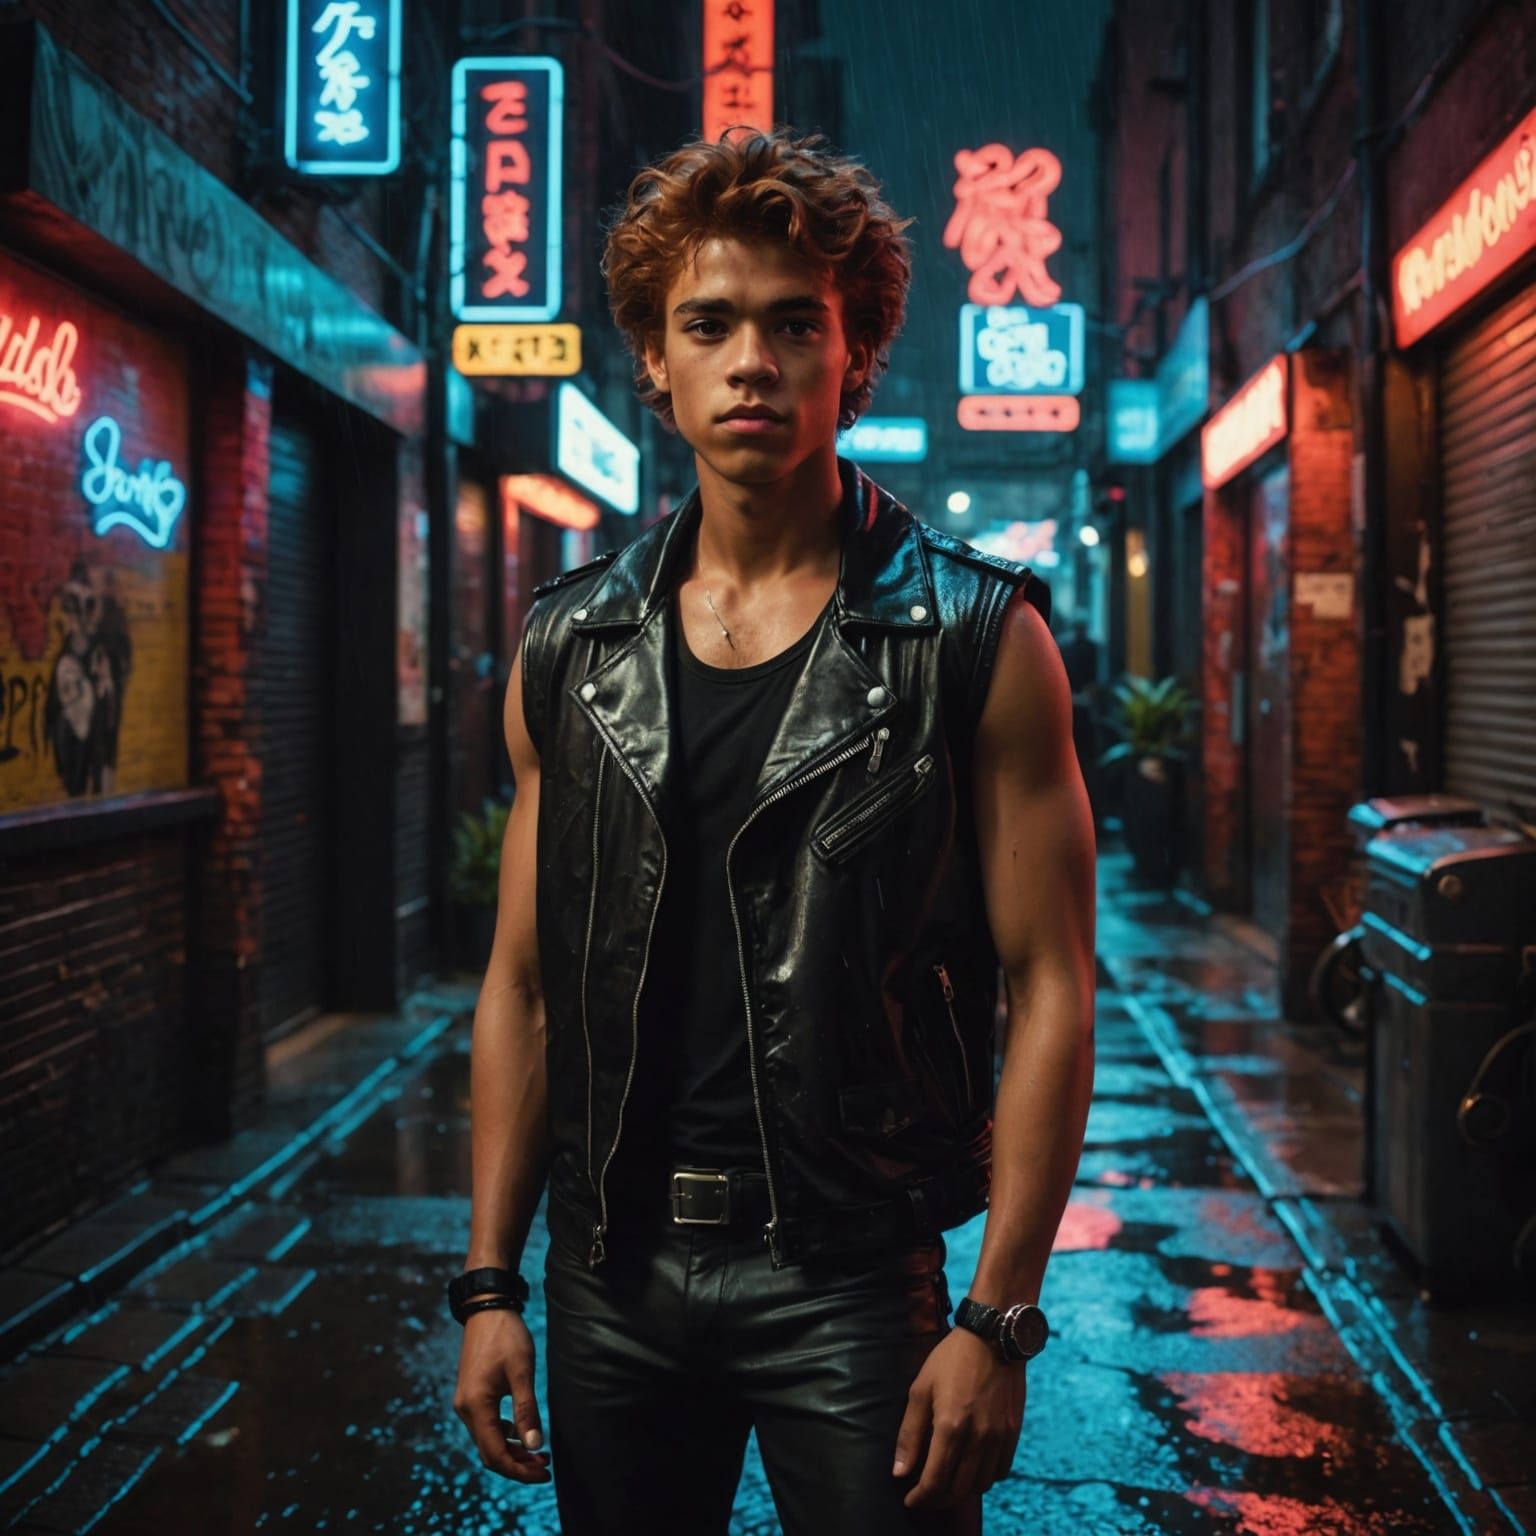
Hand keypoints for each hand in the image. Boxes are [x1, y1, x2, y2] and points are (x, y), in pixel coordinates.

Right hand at [453, 1306, 552, 1481]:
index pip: (495, 1455)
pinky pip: (486, 1426)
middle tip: (545, 1466)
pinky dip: (504, 1435)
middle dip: (517, 1464)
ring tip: (539, 1453)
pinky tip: (524, 1432)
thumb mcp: (521, 1372)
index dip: (519, 1470)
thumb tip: (535, 1446)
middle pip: (490, 1452)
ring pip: (488, 1440)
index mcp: (476, 1407)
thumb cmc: (506, 1337)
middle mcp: (466, 1410)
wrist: (487, 1308)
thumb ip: (526, 1410)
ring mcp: (466, 1403)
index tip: (544, 1473)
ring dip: (512, 1450)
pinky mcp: (471, 1395)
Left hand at [892, 1326, 1025, 1509]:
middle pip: (958, 1490)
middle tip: (925, 1496)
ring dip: (960, 1491)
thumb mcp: (921, 1389)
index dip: (920, 1498)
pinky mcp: (1012, 1432)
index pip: (934, 1482)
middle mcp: (978, 1438)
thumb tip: (899, 1471)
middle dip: (938, 1500)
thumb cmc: (951, 1359)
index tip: (909, 1500)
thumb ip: (910, 1434)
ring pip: (980, 1485)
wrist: (993, 1337)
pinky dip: (983, 1479)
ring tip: (946, 1483)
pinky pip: (1000, 1472)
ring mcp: (999, 1437)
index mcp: (951, 1427)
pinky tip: (970, 1470)